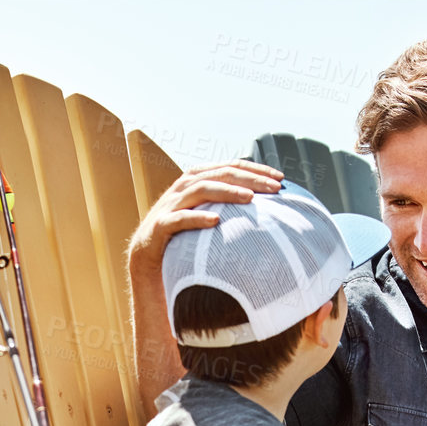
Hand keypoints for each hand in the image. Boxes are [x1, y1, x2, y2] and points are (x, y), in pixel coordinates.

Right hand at [126, 160, 283, 272]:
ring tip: (250, 198)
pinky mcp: (160, 226)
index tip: (280, 179)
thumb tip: (265, 207)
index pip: (230, 167)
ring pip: (201, 190)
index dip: (255, 170)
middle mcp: (183, 187)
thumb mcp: (205, 215)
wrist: (146, 258)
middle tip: (275, 188)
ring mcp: (170, 205)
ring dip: (227, 192)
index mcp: (197, 180)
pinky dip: (197, 218)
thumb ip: (226, 206)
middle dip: (249, 178)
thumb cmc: (183, 237)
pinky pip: (180, 220)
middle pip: (219, 174)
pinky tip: (216, 221)